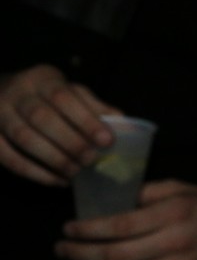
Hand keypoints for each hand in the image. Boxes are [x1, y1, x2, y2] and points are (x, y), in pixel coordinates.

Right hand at [0, 64, 120, 184]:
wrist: (3, 92)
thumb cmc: (47, 96)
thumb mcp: (70, 92)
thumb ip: (93, 106)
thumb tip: (122, 123)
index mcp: (42, 79)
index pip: (64, 97)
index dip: (85, 120)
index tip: (107, 140)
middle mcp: (16, 93)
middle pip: (41, 118)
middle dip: (70, 142)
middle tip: (91, 160)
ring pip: (23, 138)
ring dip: (53, 158)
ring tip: (76, 172)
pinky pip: (8, 157)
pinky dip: (34, 172)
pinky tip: (57, 180)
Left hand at [55, 180, 196, 259]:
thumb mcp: (183, 189)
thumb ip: (148, 192)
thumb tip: (111, 201)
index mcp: (174, 214)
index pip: (119, 225)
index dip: (87, 230)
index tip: (68, 229)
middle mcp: (175, 244)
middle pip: (115, 257)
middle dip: (80, 255)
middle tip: (62, 251)